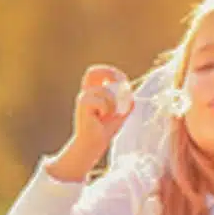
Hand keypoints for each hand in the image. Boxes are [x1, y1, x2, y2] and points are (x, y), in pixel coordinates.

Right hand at [50, 65, 133, 180]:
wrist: (94, 143)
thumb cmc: (106, 128)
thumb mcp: (120, 111)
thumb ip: (126, 99)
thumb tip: (130, 90)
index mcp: (92, 91)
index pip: (95, 72)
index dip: (109, 71)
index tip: (121, 80)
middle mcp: (86, 91)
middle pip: (95, 72)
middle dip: (112, 80)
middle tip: (119, 94)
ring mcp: (83, 97)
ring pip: (105, 91)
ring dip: (113, 104)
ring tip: (108, 114)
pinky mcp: (83, 104)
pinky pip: (102, 101)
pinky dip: (107, 109)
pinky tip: (101, 117)